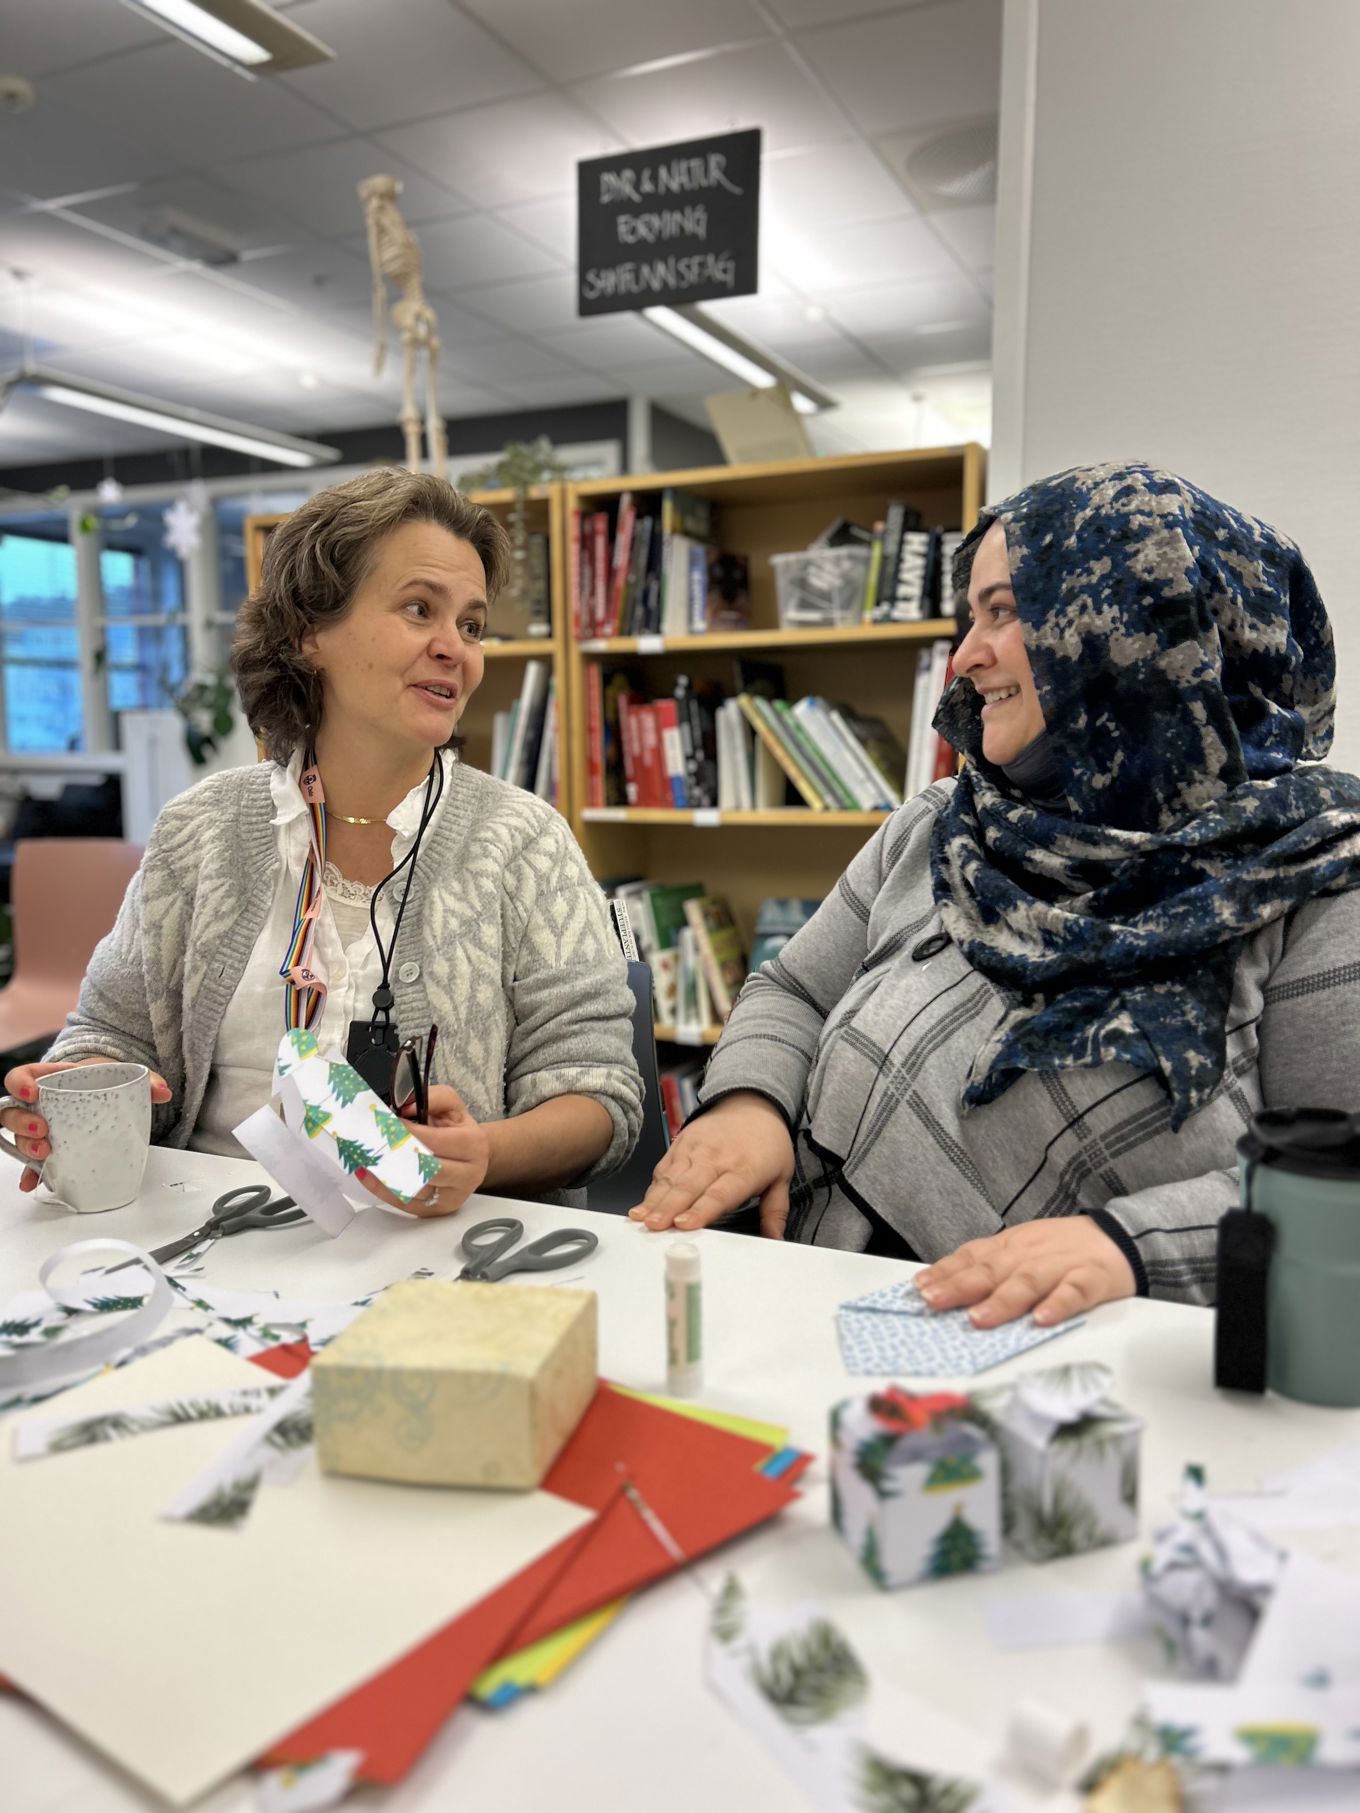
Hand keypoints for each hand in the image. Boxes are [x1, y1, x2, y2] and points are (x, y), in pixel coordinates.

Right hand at [3, 1059, 171, 1194]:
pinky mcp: (47, 1148)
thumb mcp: (119, 1073)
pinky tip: (34, 1182)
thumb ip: (143, 1079)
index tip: (33, 1092)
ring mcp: (39, 1127)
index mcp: (48, 1078)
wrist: (108, 1092)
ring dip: (27, 1147)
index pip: (20, 1077)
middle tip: (43, 1130)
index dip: (20, 1084)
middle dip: (22, 1123)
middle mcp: (37, 1104)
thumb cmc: (102, 1080)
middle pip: (12, 1112)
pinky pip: (31, 1164)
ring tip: (46, 1153)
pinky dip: (31, 1173)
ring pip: (19, 1138)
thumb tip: (163, 1091)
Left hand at [358, 1084, 490, 1218]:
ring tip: (365, 1158)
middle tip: (368, 1143)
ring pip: (414, 1188)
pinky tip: (369, 1176)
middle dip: (393, 1154)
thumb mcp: (451, 1105)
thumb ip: (433, 1098)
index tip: (382, 1124)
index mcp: (473, 1144)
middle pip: (424, 1168)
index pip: (433, 1140)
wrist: (473, 1156)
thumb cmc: (458, 1130)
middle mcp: (468, 1173)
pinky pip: (407, 1203)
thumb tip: (405, 1106)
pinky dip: (384, 1190)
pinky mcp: (439, 1210)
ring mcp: (454, 1196)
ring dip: (385, 1174)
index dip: (405, 1132)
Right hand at [628, 1092, 794, 1238]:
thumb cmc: (766, 1142)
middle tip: (654, 1226)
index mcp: (744, 1170)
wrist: (750, 1103)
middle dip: (669, 1208)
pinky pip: (664, 1168)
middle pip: (689, 1187)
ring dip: (655, 1199)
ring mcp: (695, 1150)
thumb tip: (776, 1239)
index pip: (719, 1194)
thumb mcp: (782, 1175)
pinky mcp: (680, 1144)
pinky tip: (644, 1203)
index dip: (701, 1210)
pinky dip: (653, 1186)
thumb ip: (776, 1211)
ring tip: (640, 1218)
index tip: (685, 1224)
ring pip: (671, 1178)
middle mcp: (716, 1159)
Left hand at [914, 1218, 1135, 1327]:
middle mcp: (1029, 1255)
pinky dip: (1057, 1305)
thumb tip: (943, 1289)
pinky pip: (1073, 1292)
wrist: (1120, 1236)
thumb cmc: (1062, 1249)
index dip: (944, 1273)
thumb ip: (988, 1266)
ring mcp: (1059, 1266)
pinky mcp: (1091, 1279)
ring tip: (978, 1319)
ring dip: (1001, 1301)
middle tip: (933, 1303)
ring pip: (1027, 1282)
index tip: (918, 1289)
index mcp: (1010, 1247)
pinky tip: (1042, 1319)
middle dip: (959, 1287)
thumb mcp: (1020, 1248)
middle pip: (990, 1271)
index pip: (970, 1258)